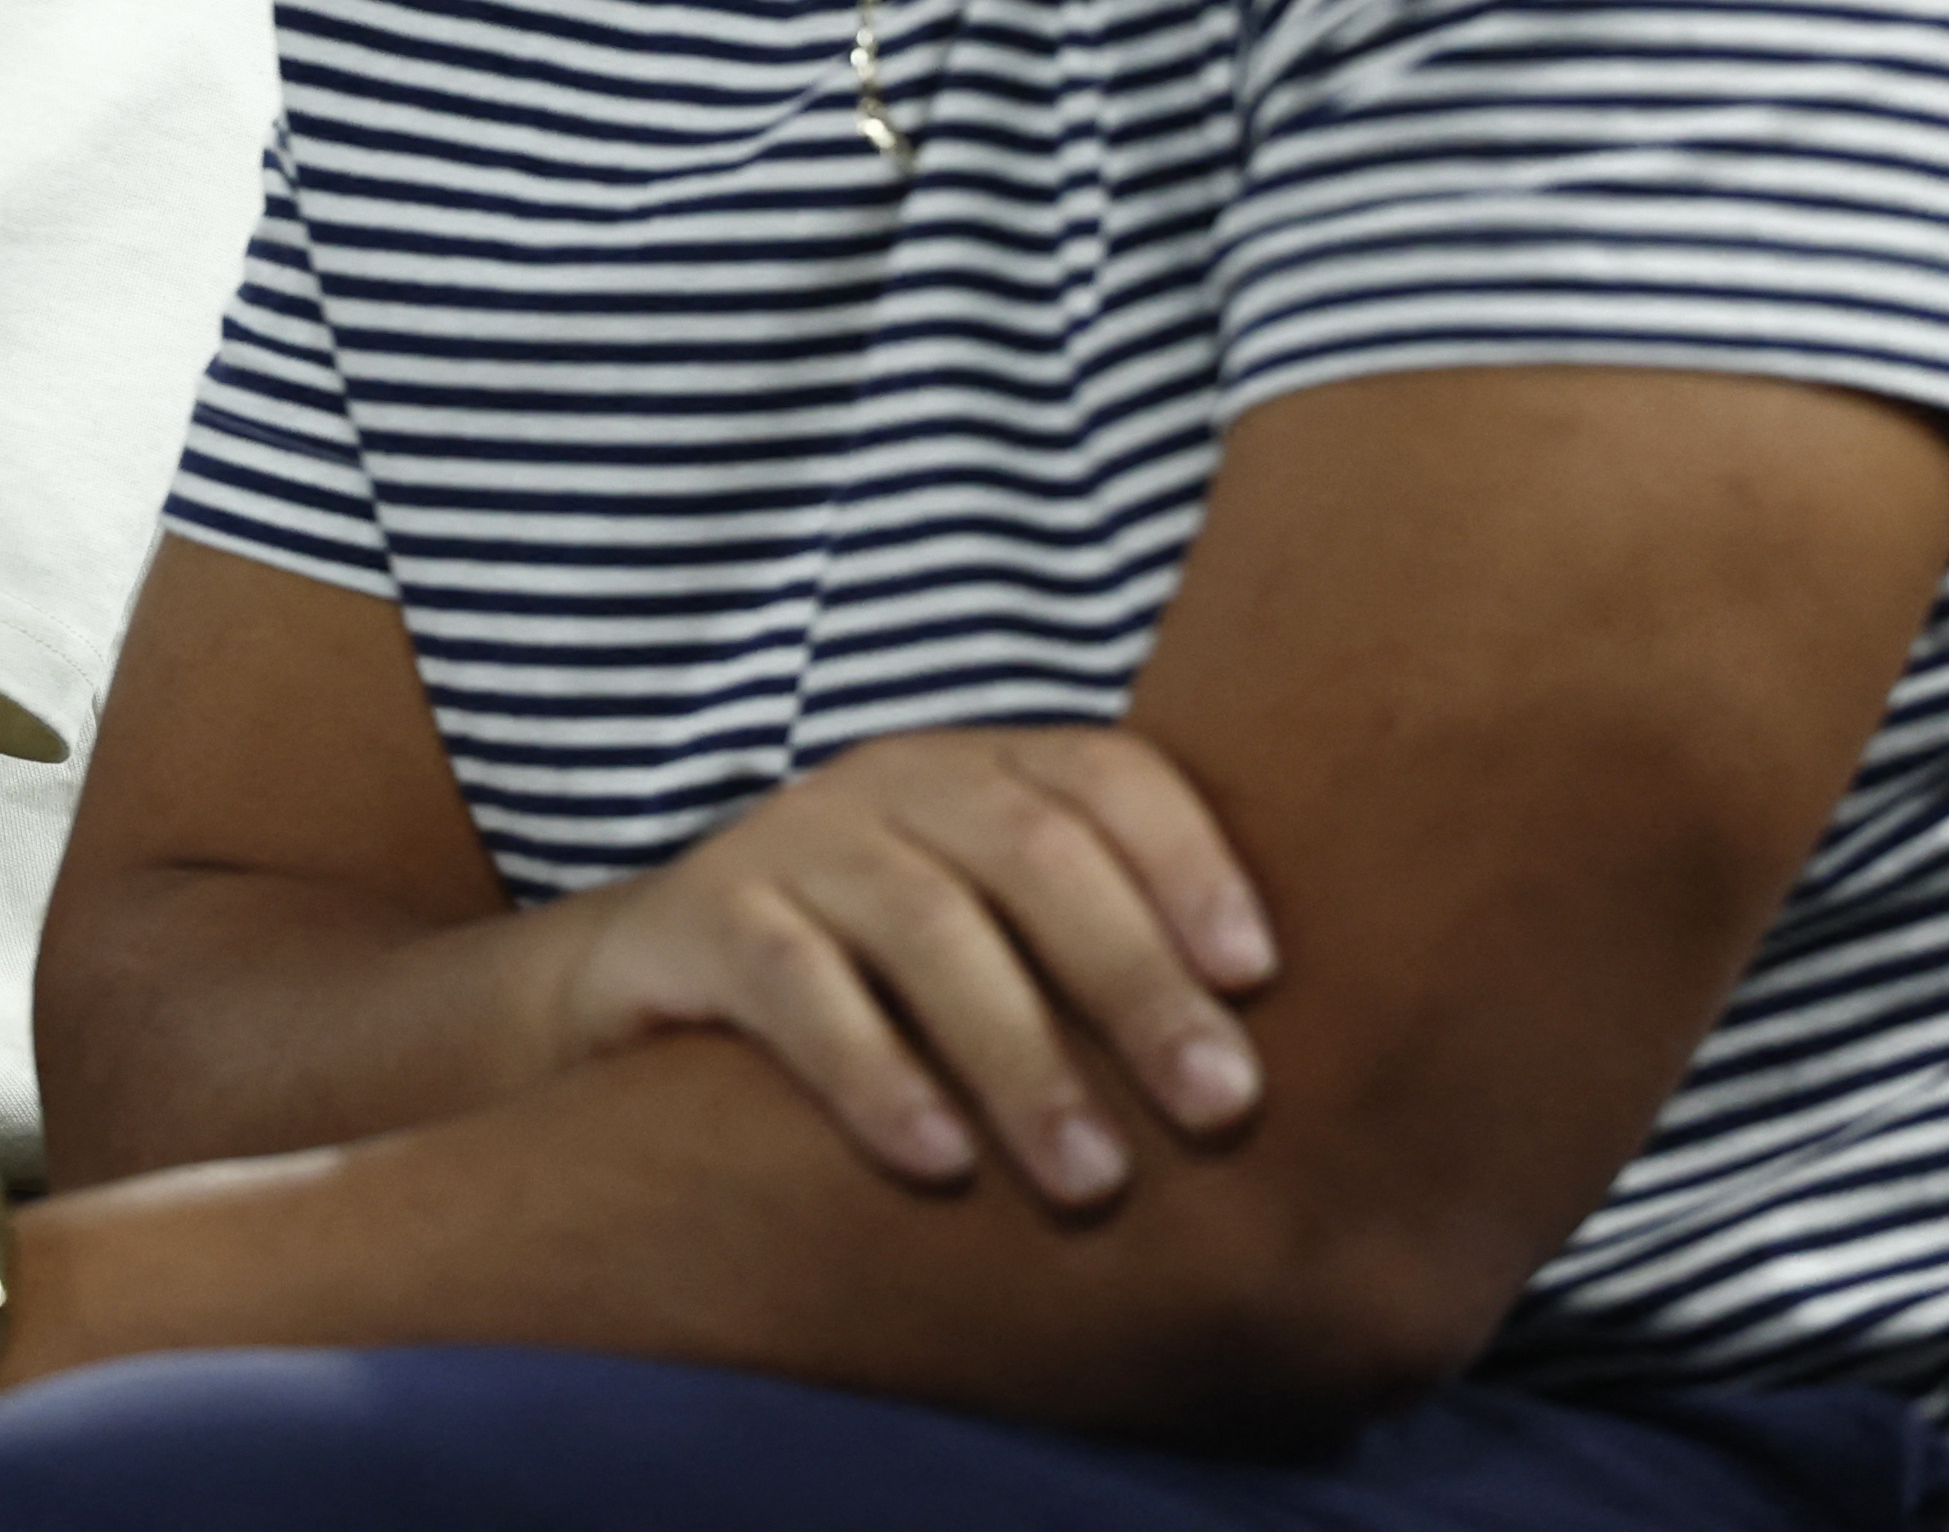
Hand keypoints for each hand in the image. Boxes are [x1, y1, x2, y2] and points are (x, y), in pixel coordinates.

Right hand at [534, 724, 1272, 1202]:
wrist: (657, 984)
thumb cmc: (884, 983)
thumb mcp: (1000, 943)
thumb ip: (1107, 962)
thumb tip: (1291, 1077)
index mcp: (984, 771)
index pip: (1107, 775)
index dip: (1191, 861)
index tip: (1260, 978)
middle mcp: (891, 784)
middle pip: (1032, 850)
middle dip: (1135, 980)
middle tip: (1220, 1107)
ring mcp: (788, 841)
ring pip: (924, 923)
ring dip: (1021, 1054)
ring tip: (1093, 1177)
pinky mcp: (700, 919)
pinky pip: (796, 986)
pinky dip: (874, 1072)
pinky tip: (937, 1157)